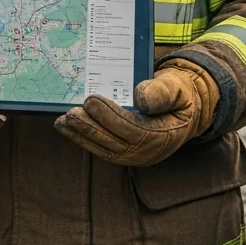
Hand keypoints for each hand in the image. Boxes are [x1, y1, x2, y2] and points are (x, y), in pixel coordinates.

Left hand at [54, 59, 217, 165]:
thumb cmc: (178, 96)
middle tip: (70, 113)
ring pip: (104, 148)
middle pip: (114, 142)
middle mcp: (148, 151)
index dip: (110, 116)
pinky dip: (83, 139)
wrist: (182, 111)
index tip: (91, 100)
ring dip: (81, 136)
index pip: (133, 129)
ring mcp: (134, 156)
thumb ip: (162, 92)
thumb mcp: (177, 88)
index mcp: (163, 135)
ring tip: (62, 122)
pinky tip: (68, 128)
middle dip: (90, 127)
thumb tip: (141, 99)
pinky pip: (101, 148)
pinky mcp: (123, 154)